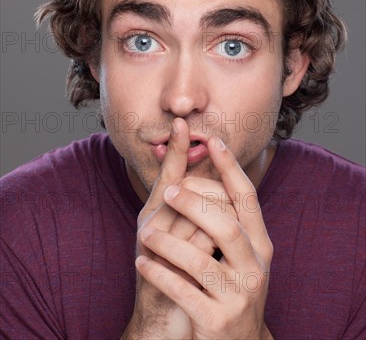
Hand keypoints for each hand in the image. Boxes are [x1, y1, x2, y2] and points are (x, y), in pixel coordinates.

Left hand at [136, 136, 273, 338]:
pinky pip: (183, 291)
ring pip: (200, 258)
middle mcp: (256, 267)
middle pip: (225, 224)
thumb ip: (229, 221)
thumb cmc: (230, 289)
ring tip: (145, 234)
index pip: (247, 199)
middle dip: (194, 203)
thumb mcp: (238, 256)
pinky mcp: (217, 320)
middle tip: (169, 191)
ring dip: (168, 242)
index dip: (231, 168)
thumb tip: (204, 174)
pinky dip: (159, 274)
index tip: (214, 140)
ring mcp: (239, 295)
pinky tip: (142, 264)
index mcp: (260, 245)